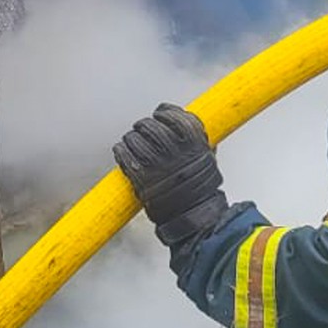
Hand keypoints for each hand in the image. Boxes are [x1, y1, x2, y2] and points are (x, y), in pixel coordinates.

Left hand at [114, 104, 229, 243]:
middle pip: (149, 125)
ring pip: (133, 138)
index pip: (173, 115)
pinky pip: (123, 153)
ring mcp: (156, 161)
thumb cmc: (201, 189)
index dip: (163, 112)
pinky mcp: (140, 175)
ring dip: (131, 139)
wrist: (192, 215)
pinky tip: (123, 151)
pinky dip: (121, 150)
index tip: (160, 113)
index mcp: (193, 141)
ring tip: (132, 142)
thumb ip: (197, 137)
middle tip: (142, 129)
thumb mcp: (207, 157)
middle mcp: (174, 148)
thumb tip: (188, 120)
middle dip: (143, 126)